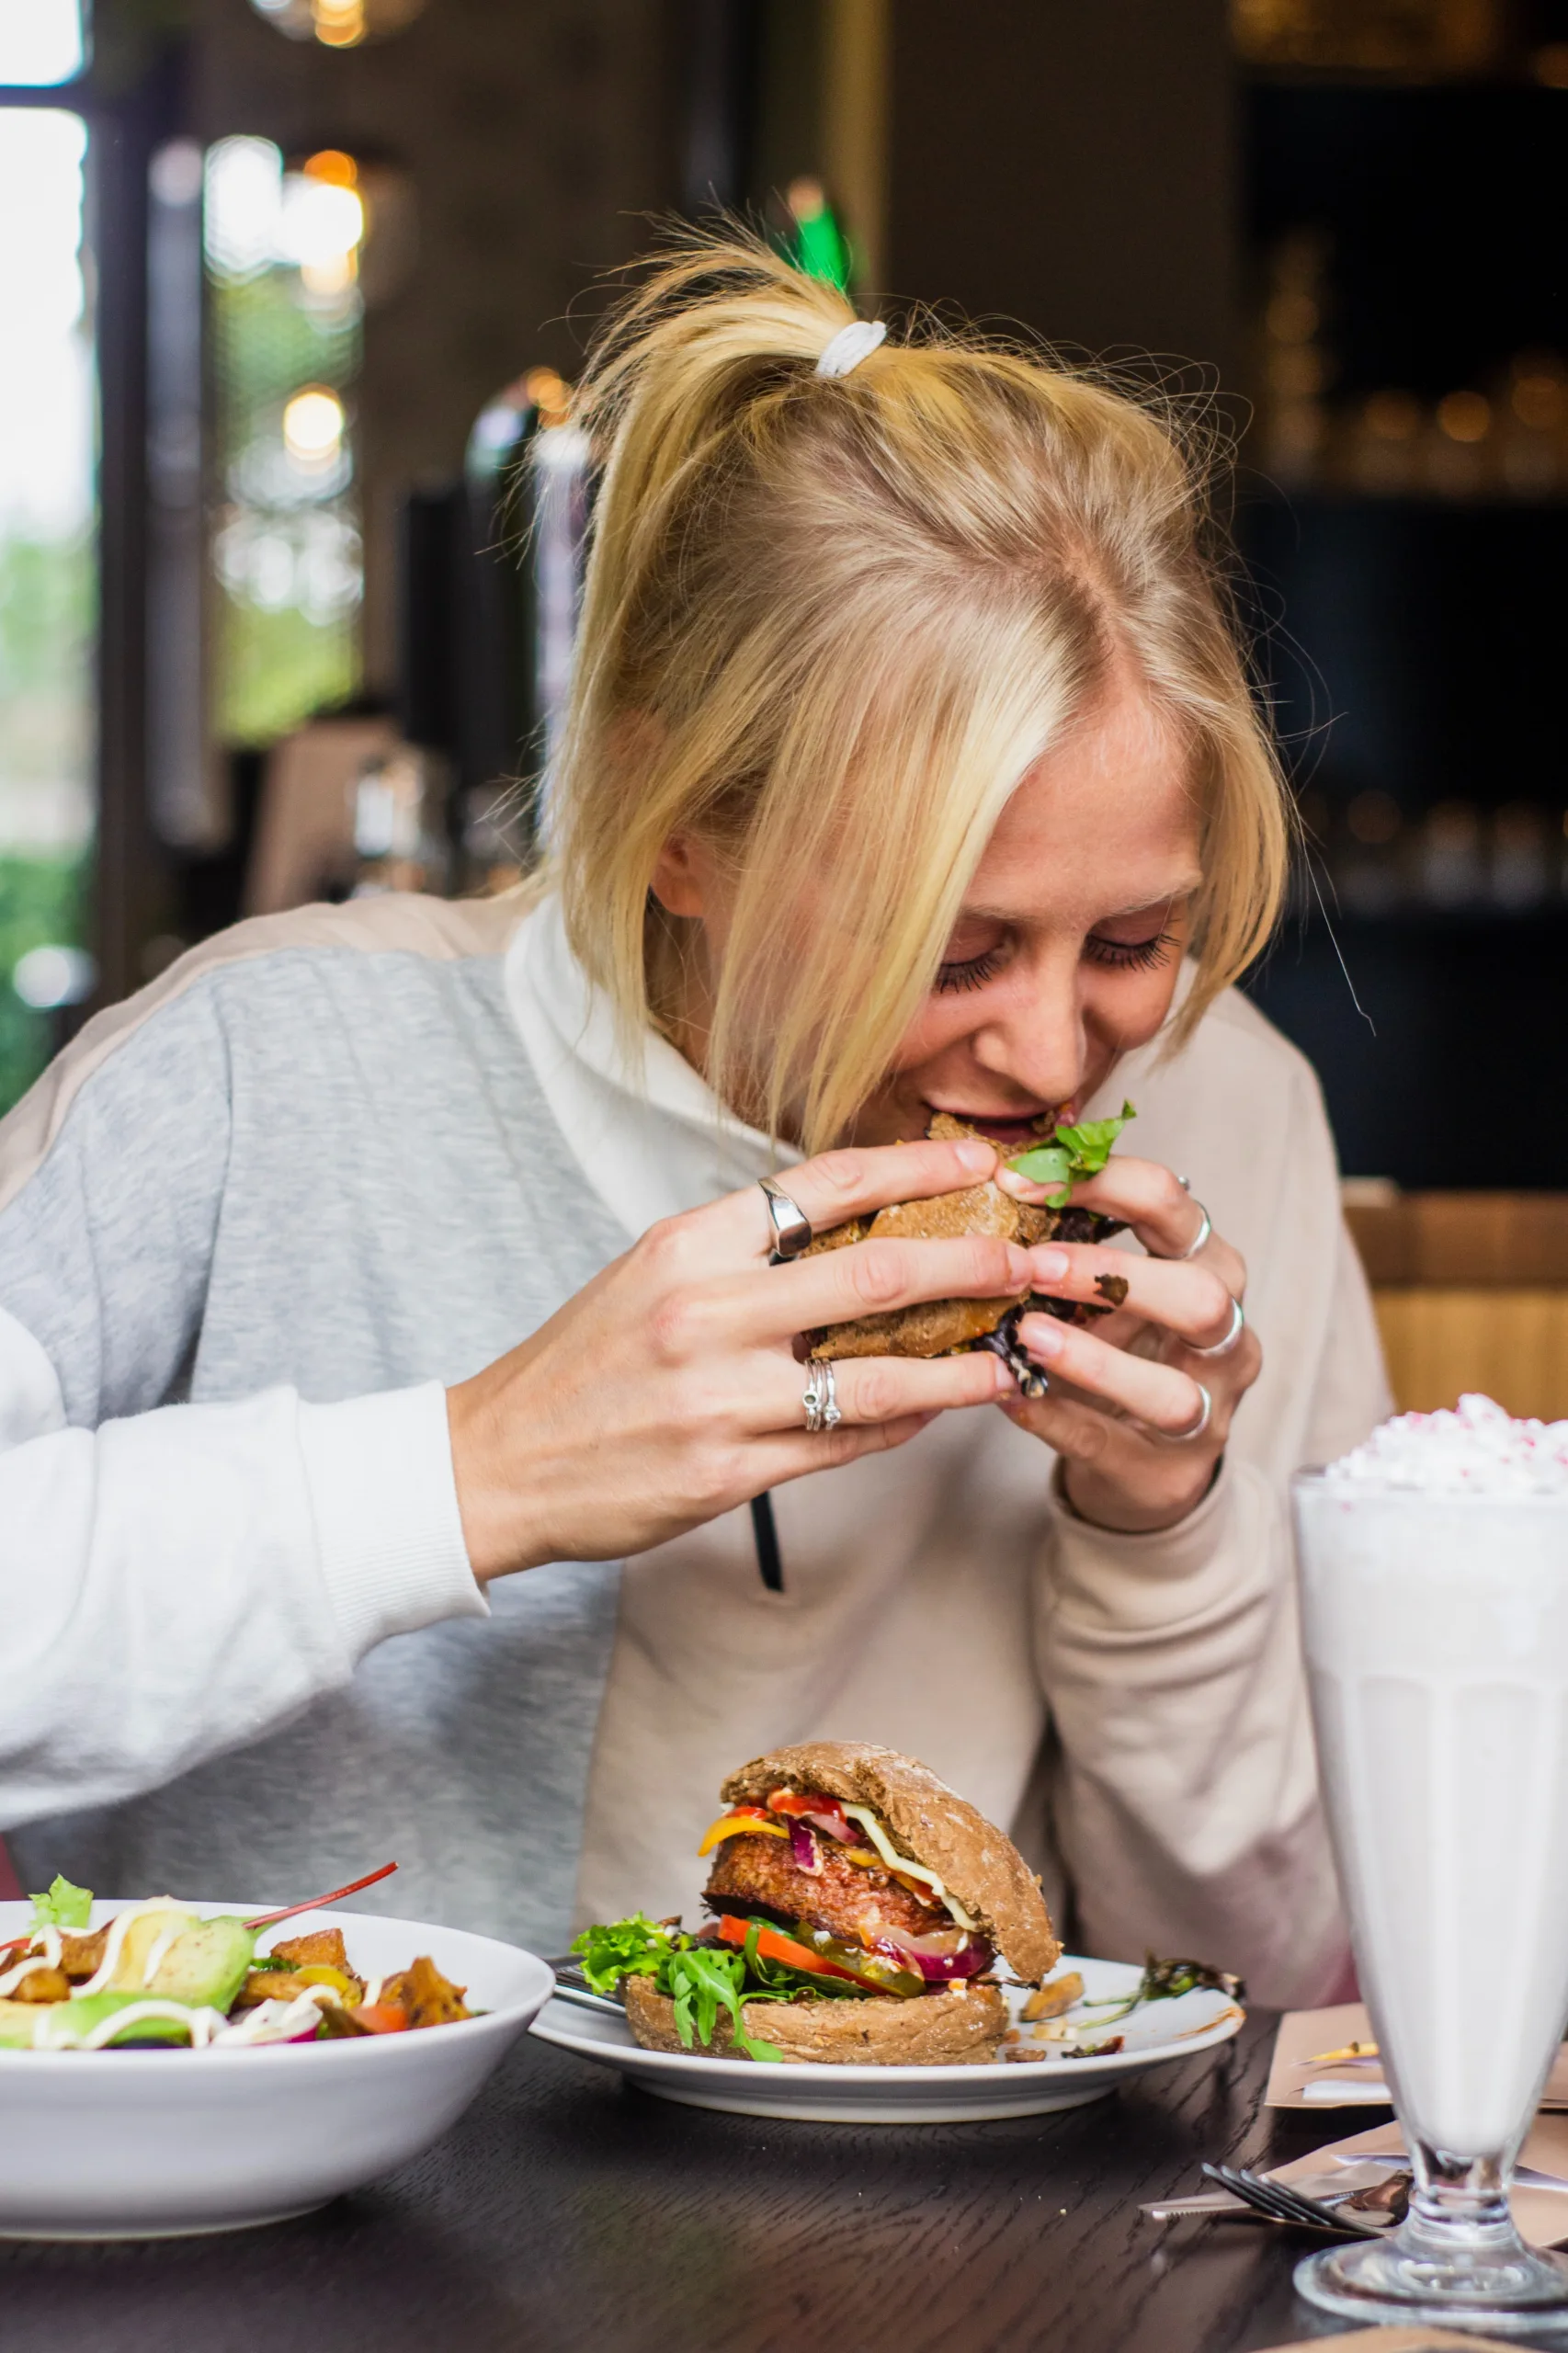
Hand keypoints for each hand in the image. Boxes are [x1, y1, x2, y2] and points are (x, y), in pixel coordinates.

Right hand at [448, 1134, 1027, 1580]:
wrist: (496, 1461)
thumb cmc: (580, 1365)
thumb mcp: (649, 1275)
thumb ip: (743, 1252)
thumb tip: (852, 1225)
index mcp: (689, 1243)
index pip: (826, 1183)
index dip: (918, 1165)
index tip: (982, 1157)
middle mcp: (707, 1311)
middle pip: (877, 1273)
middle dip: (975, 1262)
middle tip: (1035, 1258)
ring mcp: (720, 1396)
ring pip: (879, 1376)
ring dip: (962, 1365)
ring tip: (1012, 1355)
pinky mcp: (728, 1472)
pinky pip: (844, 1443)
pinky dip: (903, 1424)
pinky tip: (938, 1409)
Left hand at [996, 1157, 1259, 1534]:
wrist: (1141, 1460)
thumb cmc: (1120, 1348)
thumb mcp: (1106, 1289)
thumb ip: (1069, 1240)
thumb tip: (995, 1178)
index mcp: (1209, 1266)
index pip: (1174, 1205)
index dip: (1102, 1182)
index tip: (1022, 1181)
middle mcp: (1225, 1336)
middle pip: (1201, 1297)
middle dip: (1115, 1275)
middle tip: (1035, 1265)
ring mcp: (1208, 1412)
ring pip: (1170, 1390)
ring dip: (1094, 1360)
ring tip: (1026, 1335)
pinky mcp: (1167, 1473)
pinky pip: (1111, 1445)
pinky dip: (1056, 1419)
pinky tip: (1009, 1395)